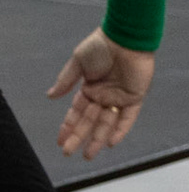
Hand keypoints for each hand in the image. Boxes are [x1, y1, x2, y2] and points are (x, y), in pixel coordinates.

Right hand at [47, 28, 154, 158]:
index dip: (68, 126)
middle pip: (89, 121)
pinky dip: (120, 129)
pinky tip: (110, 142)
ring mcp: (119, 97)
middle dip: (78, 137)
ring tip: (88, 155)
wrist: (124, 37)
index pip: (77, 112)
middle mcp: (104, 96)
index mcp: (90, 88)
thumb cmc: (101, 45)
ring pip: (106, 123)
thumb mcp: (78, 62)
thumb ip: (66, 81)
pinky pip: (128, 117)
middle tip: (68, 153)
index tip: (60, 141)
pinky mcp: (135, 97)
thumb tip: (50, 96)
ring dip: (97, 139)